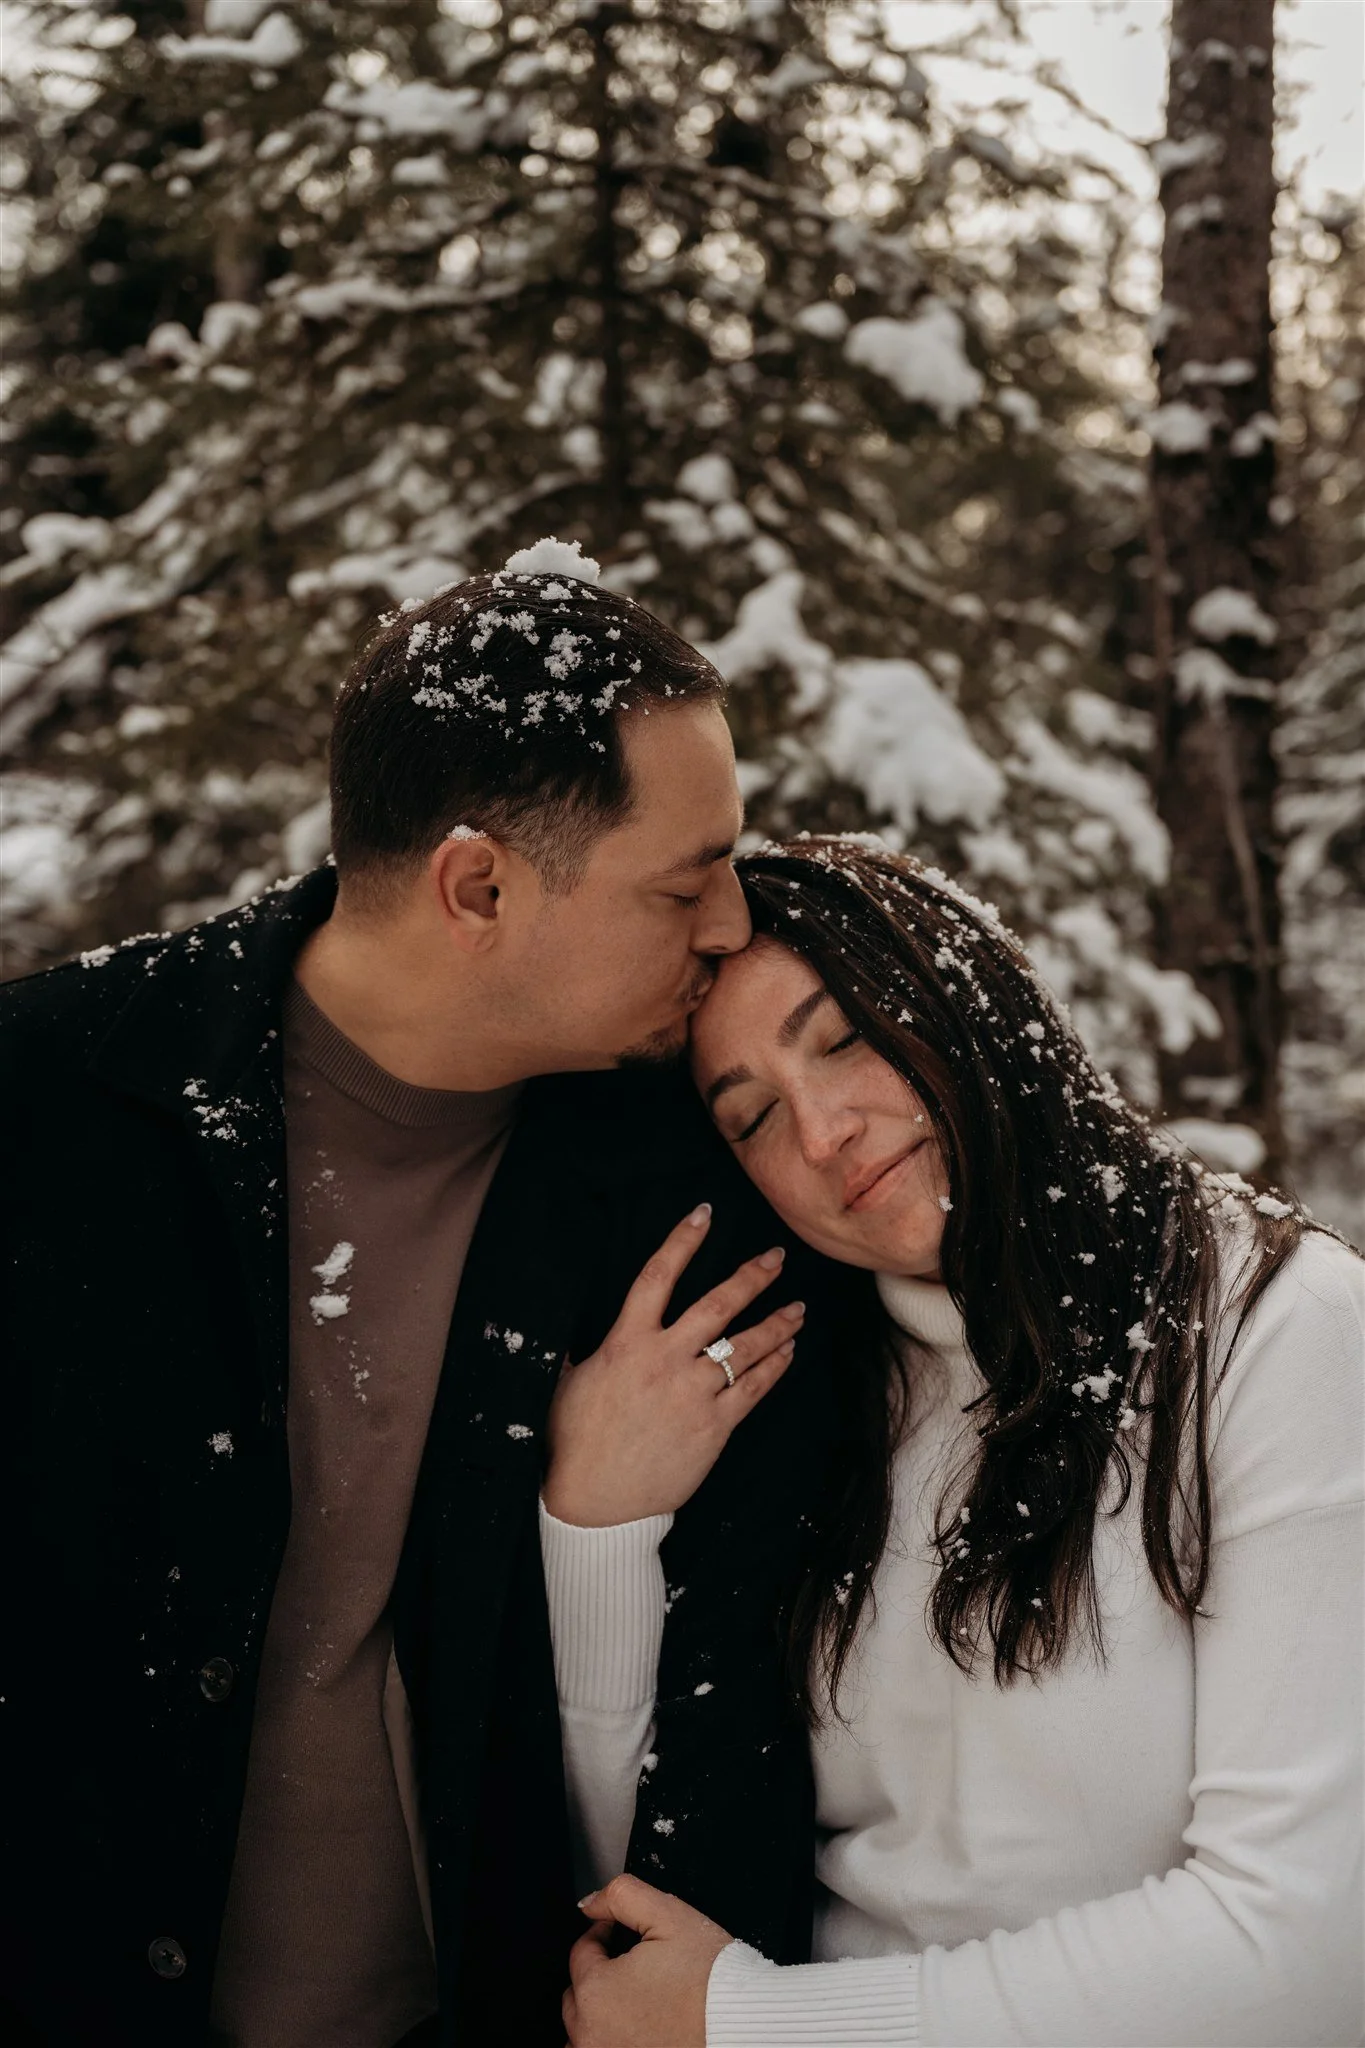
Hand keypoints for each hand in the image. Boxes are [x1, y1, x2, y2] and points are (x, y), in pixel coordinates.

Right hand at [543, 1205, 803, 1526]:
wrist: (596, 1502)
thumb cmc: (576, 1443)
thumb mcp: (567, 1386)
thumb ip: (583, 1356)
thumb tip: (578, 1342)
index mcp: (625, 1342)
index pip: (657, 1276)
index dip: (681, 1241)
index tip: (704, 1214)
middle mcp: (663, 1359)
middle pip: (717, 1304)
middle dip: (752, 1276)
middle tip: (776, 1258)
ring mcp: (692, 1392)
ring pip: (745, 1346)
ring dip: (776, 1323)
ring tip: (798, 1309)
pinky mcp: (714, 1426)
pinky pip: (753, 1388)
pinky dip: (774, 1367)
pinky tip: (788, 1353)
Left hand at [564, 1875, 731, 2047]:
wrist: (742, 2027)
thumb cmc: (711, 1981)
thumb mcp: (670, 1915)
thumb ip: (622, 1895)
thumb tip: (590, 1902)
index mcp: (597, 1991)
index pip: (582, 1951)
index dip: (605, 1933)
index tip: (622, 1932)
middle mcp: (592, 2034)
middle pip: (578, 1993)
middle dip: (601, 1972)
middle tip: (636, 1965)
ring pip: (583, 2029)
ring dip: (600, 2012)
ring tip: (637, 1998)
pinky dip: (611, 2038)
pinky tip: (638, 2027)